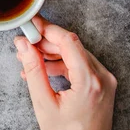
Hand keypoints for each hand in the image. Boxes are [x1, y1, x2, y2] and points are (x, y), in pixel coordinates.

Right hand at [15, 15, 116, 129]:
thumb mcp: (44, 104)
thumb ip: (33, 71)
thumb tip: (24, 46)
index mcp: (90, 81)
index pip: (68, 41)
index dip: (47, 29)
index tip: (31, 25)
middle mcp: (102, 77)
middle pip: (72, 46)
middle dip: (46, 42)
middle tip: (25, 43)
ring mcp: (105, 81)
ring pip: (76, 54)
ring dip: (52, 53)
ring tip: (29, 59)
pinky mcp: (102, 85)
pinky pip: (81, 66)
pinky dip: (62, 65)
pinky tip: (43, 70)